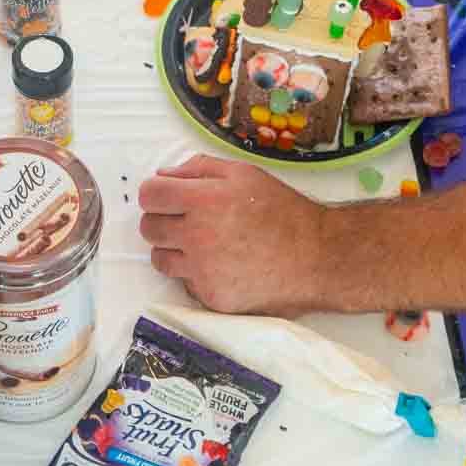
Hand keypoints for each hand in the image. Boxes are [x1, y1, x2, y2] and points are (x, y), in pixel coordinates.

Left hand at [138, 155, 325, 313]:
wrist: (317, 258)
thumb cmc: (282, 211)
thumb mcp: (243, 174)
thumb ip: (198, 168)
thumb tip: (163, 176)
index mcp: (202, 200)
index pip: (148, 195)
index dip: (155, 194)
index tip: (166, 197)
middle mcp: (197, 236)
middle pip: (149, 228)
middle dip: (162, 221)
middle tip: (187, 221)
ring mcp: (202, 271)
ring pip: (160, 259)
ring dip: (174, 250)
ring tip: (204, 245)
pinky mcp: (211, 297)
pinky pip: (185, 283)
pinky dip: (196, 275)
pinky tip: (222, 266)